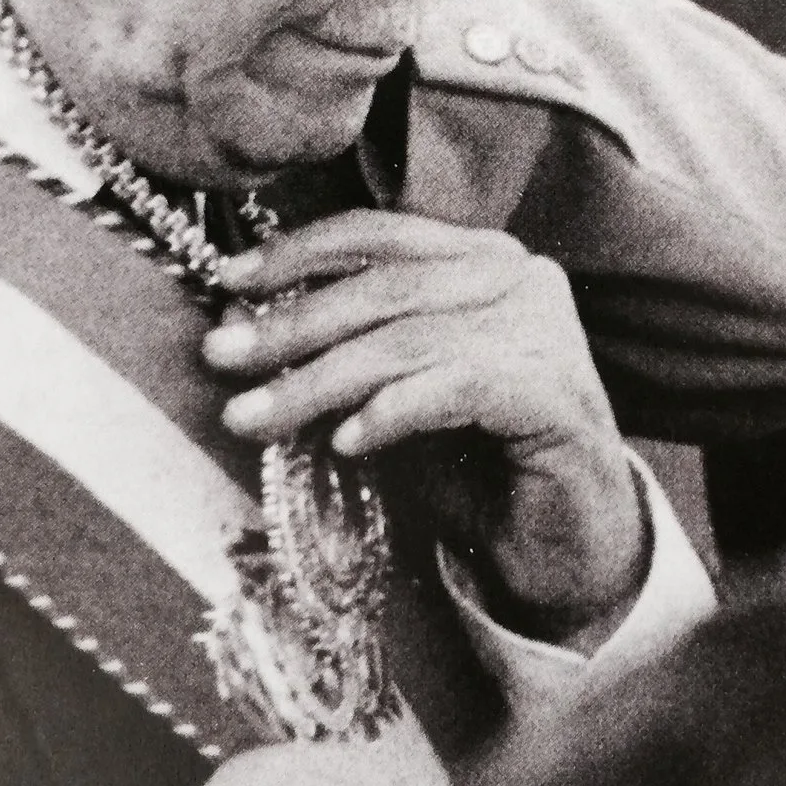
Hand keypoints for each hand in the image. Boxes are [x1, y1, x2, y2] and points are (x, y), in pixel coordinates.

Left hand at [206, 211, 648, 643]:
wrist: (566, 550)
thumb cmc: (473, 469)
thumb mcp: (389, 397)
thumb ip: (334, 352)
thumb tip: (235, 317)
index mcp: (481, 260)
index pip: (381, 235)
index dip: (300, 252)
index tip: (228, 281)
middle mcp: (520, 279)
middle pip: (387, 288)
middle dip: (292, 324)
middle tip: (219, 357)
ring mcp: (547, 334)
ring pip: (409, 341)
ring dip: (319, 381)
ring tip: (253, 417)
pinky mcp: (557, 394)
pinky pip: (457, 387)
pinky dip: (393, 410)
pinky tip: (347, 443)